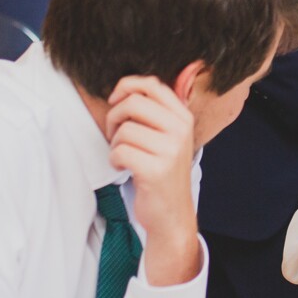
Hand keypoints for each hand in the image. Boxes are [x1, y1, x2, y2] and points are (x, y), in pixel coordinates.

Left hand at [104, 77, 200, 285]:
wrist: (172, 213)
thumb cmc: (163, 171)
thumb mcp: (169, 136)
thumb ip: (157, 110)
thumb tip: (131, 85)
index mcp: (184, 116)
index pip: (151, 84)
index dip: (126, 86)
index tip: (116, 99)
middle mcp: (181, 130)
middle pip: (132, 104)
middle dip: (114, 117)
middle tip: (115, 133)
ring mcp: (170, 150)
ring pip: (123, 131)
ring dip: (115, 144)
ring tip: (125, 155)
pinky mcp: (156, 169)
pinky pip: (120, 151)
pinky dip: (115, 160)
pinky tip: (124, 168)